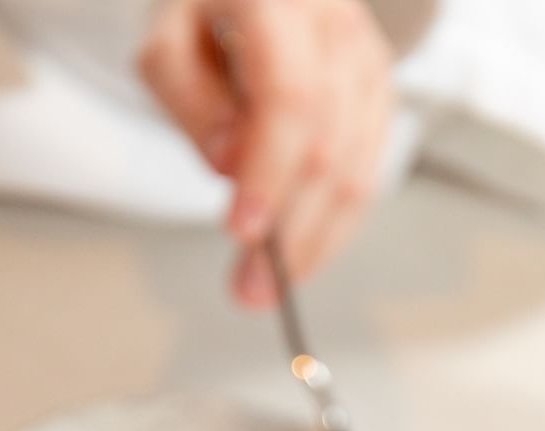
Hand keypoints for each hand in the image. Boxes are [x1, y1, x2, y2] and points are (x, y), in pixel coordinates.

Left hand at [138, 0, 394, 306]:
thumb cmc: (204, 6)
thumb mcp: (167, 40)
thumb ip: (190, 99)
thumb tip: (231, 166)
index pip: (291, 99)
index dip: (271, 174)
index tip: (243, 232)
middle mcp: (336, 25)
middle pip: (329, 145)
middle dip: (291, 231)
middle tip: (249, 288)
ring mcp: (366, 57)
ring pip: (359, 167)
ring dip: (316, 240)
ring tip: (272, 284)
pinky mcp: (378, 88)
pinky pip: (368, 168)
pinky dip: (335, 219)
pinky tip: (302, 248)